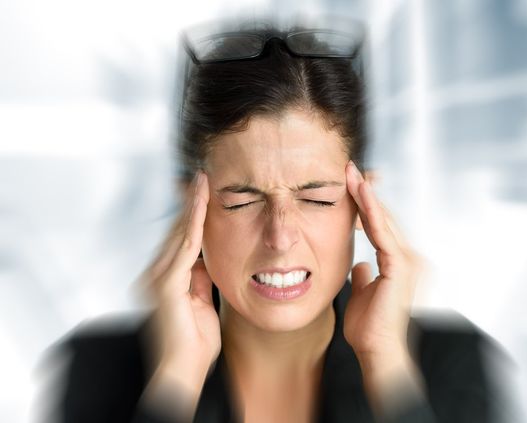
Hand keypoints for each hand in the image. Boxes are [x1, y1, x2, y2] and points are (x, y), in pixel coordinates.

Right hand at [140, 171, 219, 413]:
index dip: (190, 216)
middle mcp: (155, 274)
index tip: (199, 194)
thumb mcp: (202, 302)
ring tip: (202, 181)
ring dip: (192, 206)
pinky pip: (186, 245)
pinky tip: (201, 202)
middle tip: (201, 177)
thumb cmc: (193, 344)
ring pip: (179, 233)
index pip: (178, 240)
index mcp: (163, 280)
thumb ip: (200, 279)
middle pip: (176, 232)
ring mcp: (158, 278)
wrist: (181, 370)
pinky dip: (195, 221)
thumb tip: (206, 259)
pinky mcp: (166, 283)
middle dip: (189, 204)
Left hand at [343, 161, 424, 359]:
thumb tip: (359, 265)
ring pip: (384, 219)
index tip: (352, 184)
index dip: (366, 204)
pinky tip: (360, 192)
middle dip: (366, 192)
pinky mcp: (401, 266)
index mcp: (399, 263)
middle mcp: (409, 257)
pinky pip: (382, 232)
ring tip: (351, 172)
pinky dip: (370, 210)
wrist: (378, 352)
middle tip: (350, 167)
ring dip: (366, 194)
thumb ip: (363, 277)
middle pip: (384, 217)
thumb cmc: (369, 329)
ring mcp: (408, 260)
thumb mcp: (361, 295)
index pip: (381, 226)